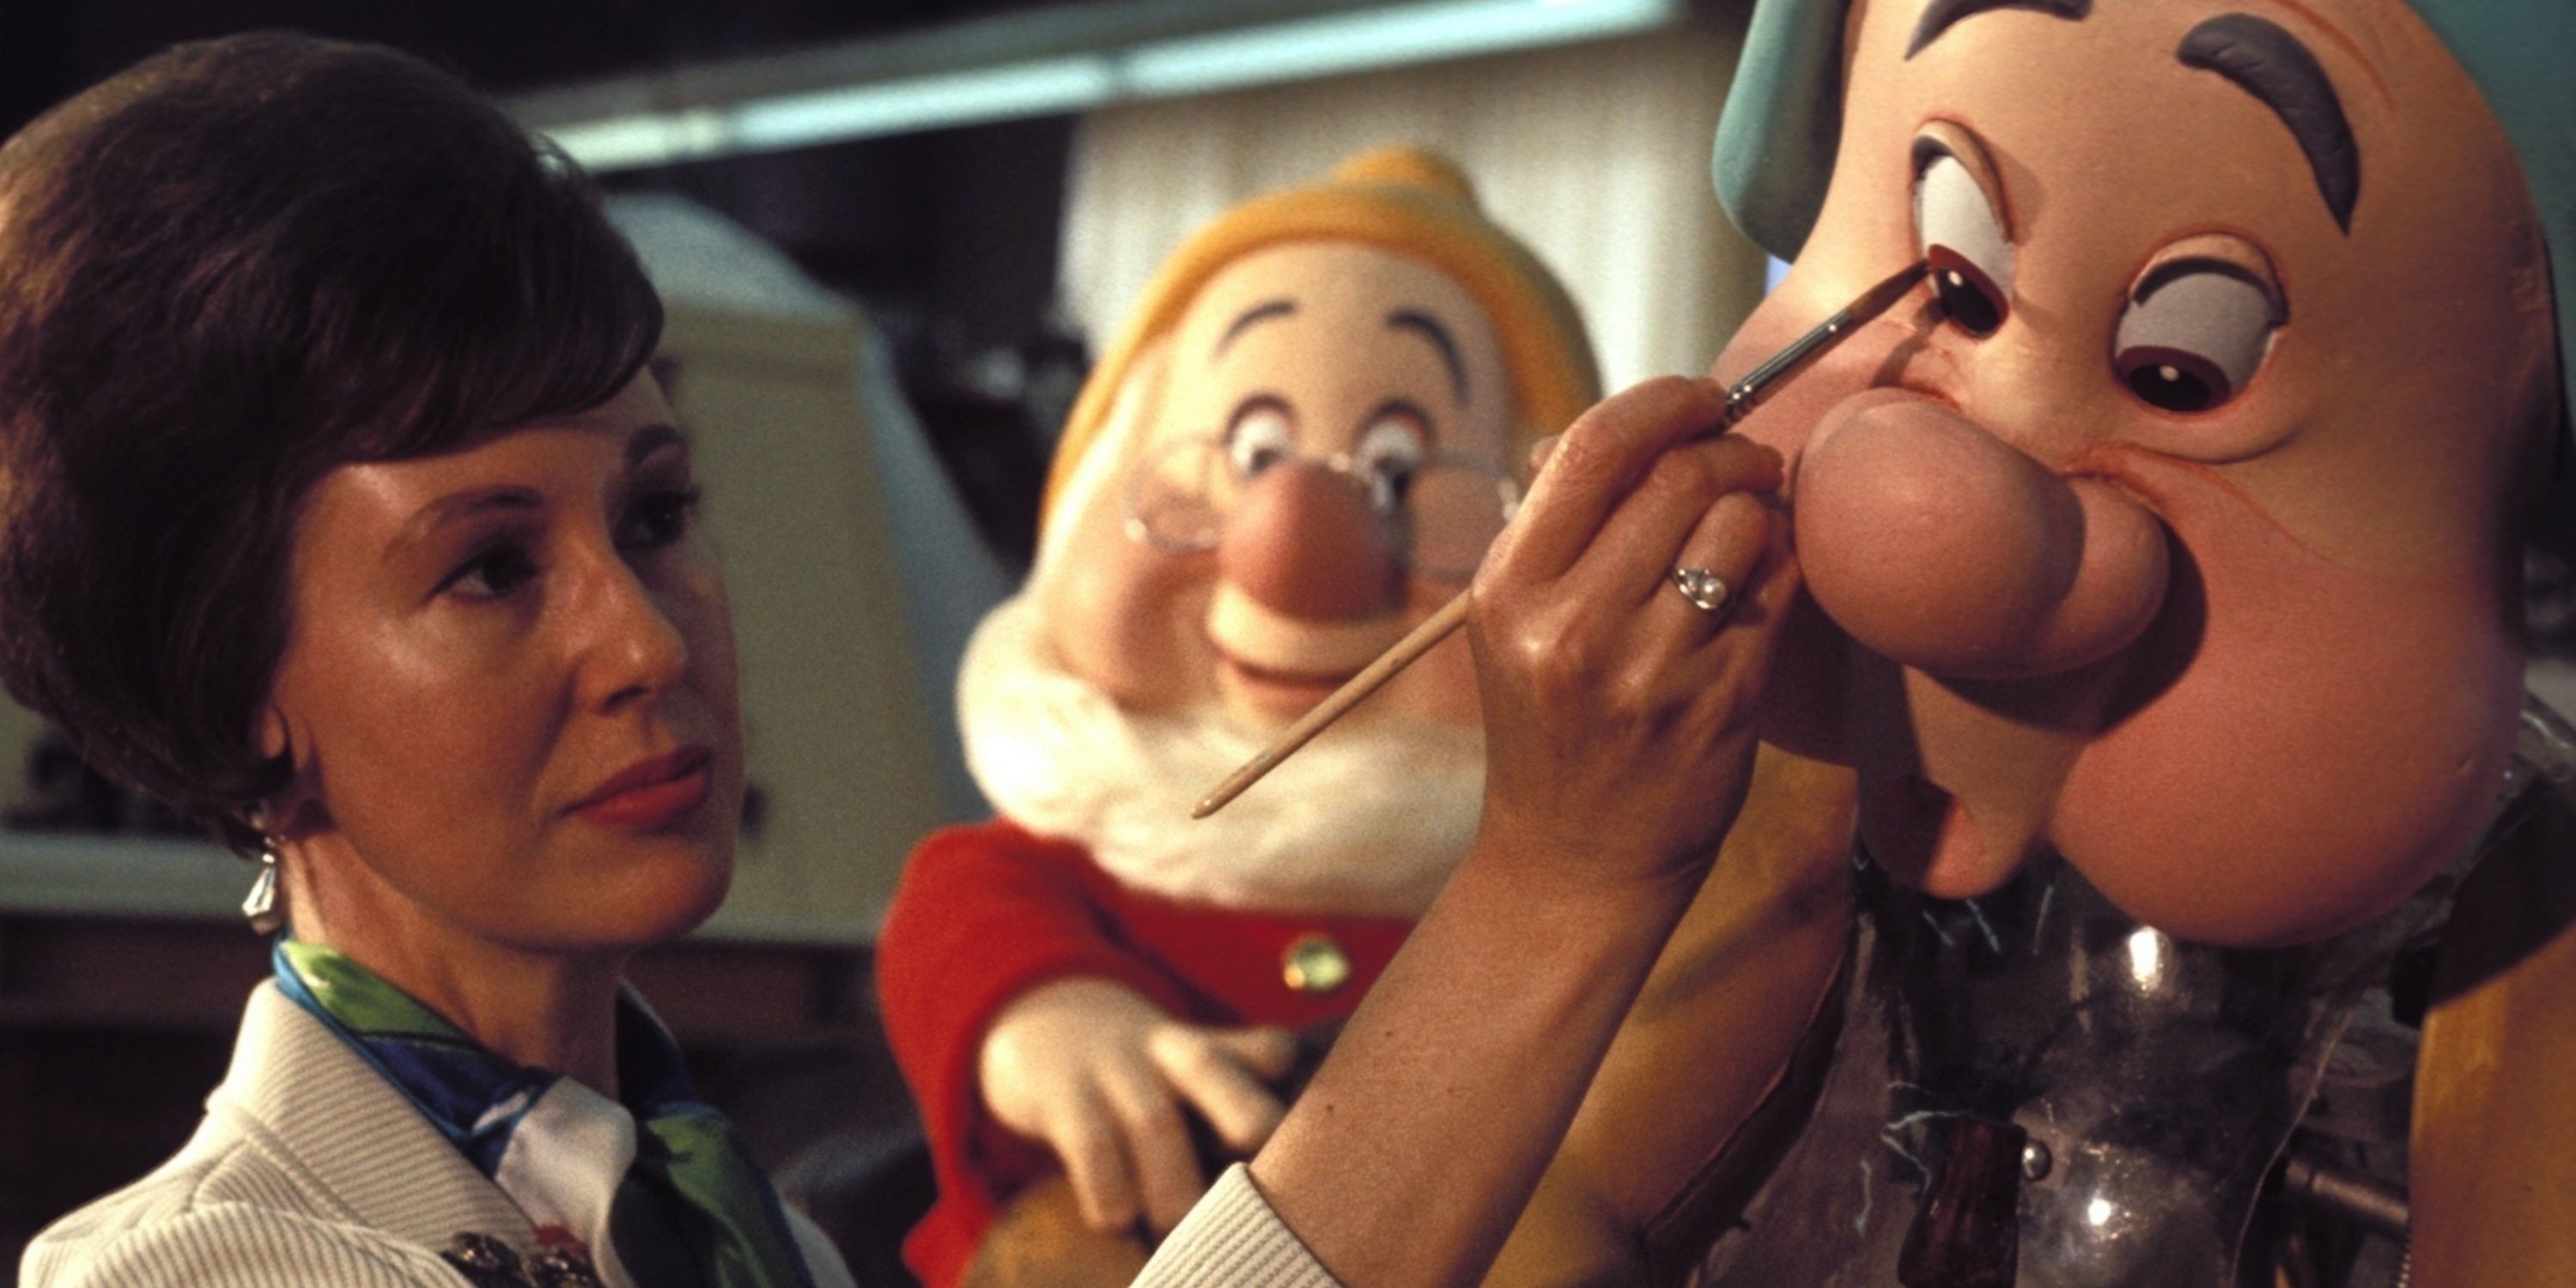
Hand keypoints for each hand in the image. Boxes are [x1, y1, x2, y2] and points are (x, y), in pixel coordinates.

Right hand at [978, 978, 1297, 1234]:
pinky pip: (1090, 1145)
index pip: (1268, 1049)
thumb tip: (1284, 1198)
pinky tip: (1117, 1222)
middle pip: (1210, 1067)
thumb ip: (1236, 1114)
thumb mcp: (1187, 1076)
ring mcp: (1113, 1069)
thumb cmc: (1138, 1079)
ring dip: (1173, 1182)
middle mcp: (1167, 1053)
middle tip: (1269, 1181)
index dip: (1291, 1077)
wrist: (1040, 1028)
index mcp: (1210, 1050)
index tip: (1317, 1134)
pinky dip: (1108, 1190)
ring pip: (1153, 1120)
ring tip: (1182, 1229)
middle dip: (1245, 1117)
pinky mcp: (1061, 1097)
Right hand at [1470, 375, 1794, 886]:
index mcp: (1509, 589)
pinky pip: (1780, 590)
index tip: (1703, 400)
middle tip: (1750, 462)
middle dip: (1732, 450)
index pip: (1594, 447)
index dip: (1666, 403)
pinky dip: (1785, 566)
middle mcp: (1572, 627)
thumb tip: (1645, 424)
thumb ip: (1566, 521)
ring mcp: (1649, 669)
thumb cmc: (1554, 720)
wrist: (1574, 860)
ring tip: (1750, 531)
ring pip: (1741, 526)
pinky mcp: (1721, 704)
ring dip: (1762, 510)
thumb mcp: (1520, 620)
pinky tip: (1765, 582)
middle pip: (1682, 476)